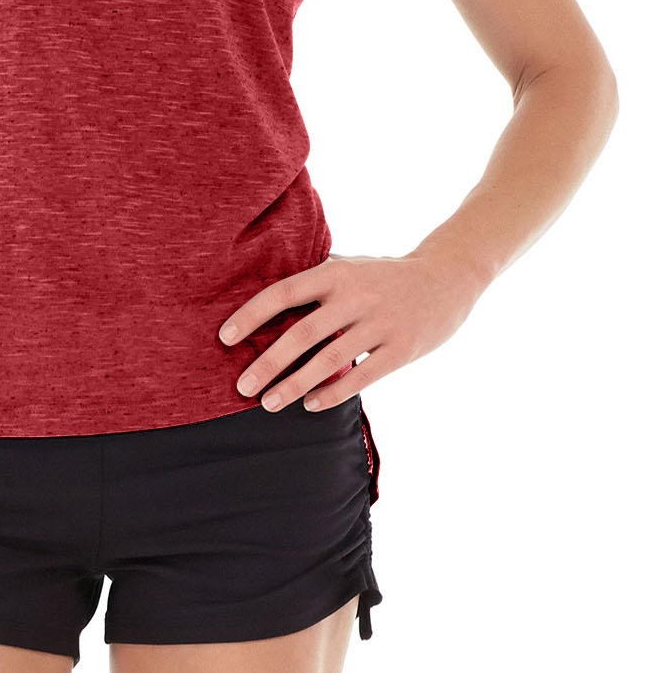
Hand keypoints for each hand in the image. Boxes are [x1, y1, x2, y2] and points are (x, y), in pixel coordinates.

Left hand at [217, 250, 482, 410]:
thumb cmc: (383, 275)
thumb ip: (314, 280)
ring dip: (295, 385)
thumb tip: (263, 294)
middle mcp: (355, 296)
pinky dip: (333, 394)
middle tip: (242, 386)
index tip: (225, 337)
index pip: (284, 292)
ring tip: (269, 403)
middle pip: (302, 333)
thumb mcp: (348, 266)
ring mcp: (380, 323)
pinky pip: (362, 376)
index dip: (252, 315)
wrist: (446, 278)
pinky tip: (311, 406)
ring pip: (330, 361)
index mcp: (335, 272)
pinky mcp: (401, 349)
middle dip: (268, 362)